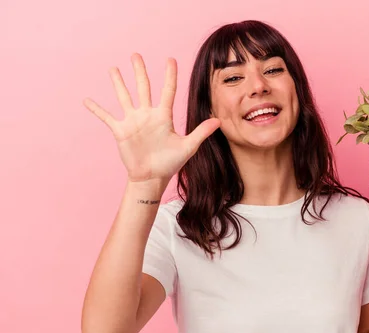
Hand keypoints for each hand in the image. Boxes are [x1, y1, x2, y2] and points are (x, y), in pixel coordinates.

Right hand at [83, 53, 220, 184]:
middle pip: (143, 88)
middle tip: (136, 54)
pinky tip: (87, 100)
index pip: (167, 91)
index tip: (170, 59)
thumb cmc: (170, 163)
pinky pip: (106, 117)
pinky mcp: (120, 131)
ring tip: (113, 68)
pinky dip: (96, 109)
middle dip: (140, 72)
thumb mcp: (188, 147)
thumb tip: (218, 121)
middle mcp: (147, 115)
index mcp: (163, 116)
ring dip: (118, 83)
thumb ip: (201, 132)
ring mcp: (133, 121)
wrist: (152, 178)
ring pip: (124, 97)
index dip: (169, 75)